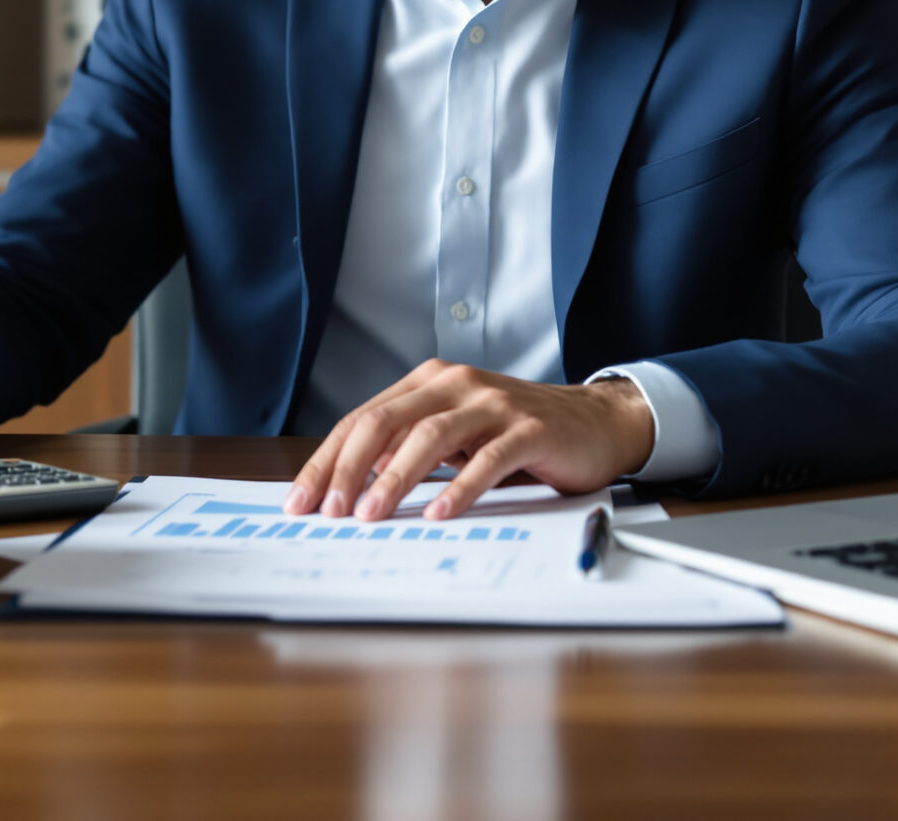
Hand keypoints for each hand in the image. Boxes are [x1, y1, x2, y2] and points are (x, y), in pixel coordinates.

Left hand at [282, 361, 655, 522]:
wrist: (595, 422)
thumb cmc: (515, 433)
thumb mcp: (454, 435)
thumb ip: (407, 448)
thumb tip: (350, 484)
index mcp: (429, 383)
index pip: (363, 420)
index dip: (328, 461)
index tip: (302, 500)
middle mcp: (456, 384)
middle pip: (386, 423)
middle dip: (349, 469)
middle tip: (328, 510)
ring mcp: (494, 403)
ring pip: (431, 436)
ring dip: (395, 479)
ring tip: (371, 514)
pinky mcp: (530, 428)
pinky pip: (488, 459)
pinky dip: (460, 488)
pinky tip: (439, 514)